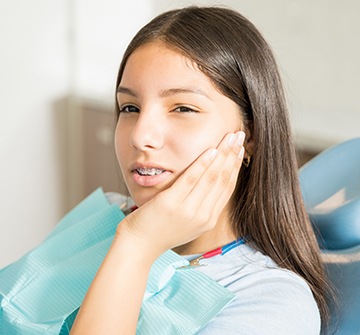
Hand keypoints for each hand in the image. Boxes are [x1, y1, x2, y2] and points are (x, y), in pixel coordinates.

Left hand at [116, 131, 245, 258]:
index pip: (227, 188)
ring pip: (212, 177)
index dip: (235, 166)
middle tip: (240, 135)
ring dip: (223, 155)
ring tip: (230, 137)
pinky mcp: (172, 203)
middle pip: (223, 180)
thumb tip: (208, 182)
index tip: (239, 149)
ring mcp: (189, 210)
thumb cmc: (160, 230)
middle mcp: (203, 216)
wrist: (139, 245)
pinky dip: (202, 164)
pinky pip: (191, 179)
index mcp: (208, 219)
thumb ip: (200, 205)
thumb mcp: (187, 222)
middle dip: (233, 155)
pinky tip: (211, 150)